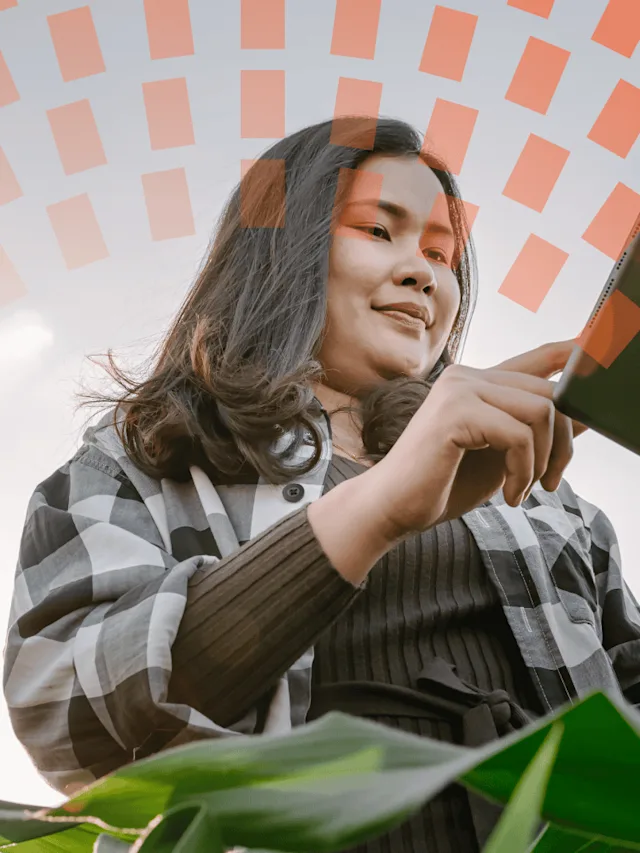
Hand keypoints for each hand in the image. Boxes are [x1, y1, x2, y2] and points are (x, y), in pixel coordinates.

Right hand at [364, 340, 587, 540]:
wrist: (393, 508)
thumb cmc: (443, 483)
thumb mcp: (503, 456)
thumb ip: (538, 431)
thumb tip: (586, 414)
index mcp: (478, 382)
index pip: (542, 357)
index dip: (580, 352)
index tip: (610, 347)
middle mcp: (468, 376)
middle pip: (551, 393)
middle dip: (564, 444)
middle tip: (550, 482)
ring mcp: (460, 390)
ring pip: (541, 412)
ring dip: (543, 461)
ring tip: (524, 488)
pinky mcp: (455, 413)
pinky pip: (519, 436)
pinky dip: (523, 472)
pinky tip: (508, 494)